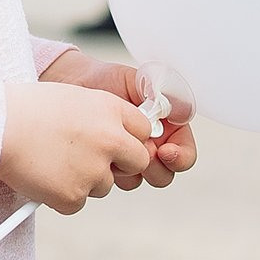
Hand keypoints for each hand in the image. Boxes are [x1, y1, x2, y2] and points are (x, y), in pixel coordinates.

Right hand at [0, 82, 154, 213]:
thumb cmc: (26, 107)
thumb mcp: (73, 98)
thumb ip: (101, 117)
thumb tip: (116, 138)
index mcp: (111, 109)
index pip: (143, 130)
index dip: (128, 138)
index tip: (115, 142)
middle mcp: (111, 140)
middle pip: (138, 162)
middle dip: (120, 164)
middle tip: (90, 159)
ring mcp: (95, 170)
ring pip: (105, 185)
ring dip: (85, 179)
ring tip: (51, 160)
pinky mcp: (74, 195)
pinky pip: (77, 202)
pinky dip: (61, 195)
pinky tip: (42, 175)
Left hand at [39, 49, 197, 188]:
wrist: (74, 85)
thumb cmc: (108, 79)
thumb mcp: (140, 81)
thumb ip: (164, 94)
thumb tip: (184, 111)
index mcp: (166, 127)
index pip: (184, 151)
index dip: (180, 156)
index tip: (165, 151)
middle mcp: (150, 145)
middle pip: (166, 172)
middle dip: (156, 168)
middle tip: (141, 154)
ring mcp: (128, 157)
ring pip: (140, 179)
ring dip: (131, 169)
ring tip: (116, 149)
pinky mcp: (108, 164)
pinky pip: (115, 180)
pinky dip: (109, 170)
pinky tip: (100, 152)